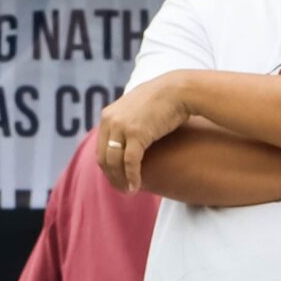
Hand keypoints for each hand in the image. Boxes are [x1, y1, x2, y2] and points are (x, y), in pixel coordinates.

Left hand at [96, 76, 192, 191]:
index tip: (116, 178)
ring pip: (114, 161)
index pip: (101, 147)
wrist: (179, 90)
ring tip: (128, 191)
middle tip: (121, 189)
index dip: (108, 166)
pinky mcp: (136, 133)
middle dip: (111, 176)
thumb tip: (128, 138)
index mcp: (108, 115)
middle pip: (104, 156)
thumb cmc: (164, 100)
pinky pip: (130, 162)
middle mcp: (111, 120)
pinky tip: (136, 186)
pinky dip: (132, 176)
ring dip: (120, 180)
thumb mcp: (137, 109)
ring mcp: (122, 126)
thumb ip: (128, 121)